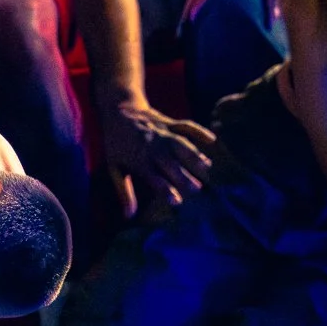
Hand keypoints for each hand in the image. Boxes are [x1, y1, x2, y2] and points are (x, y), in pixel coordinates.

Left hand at [99, 96, 215, 215]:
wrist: (117, 110)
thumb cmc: (116, 143)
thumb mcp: (114, 167)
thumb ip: (124, 191)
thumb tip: (129, 216)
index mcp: (138, 160)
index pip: (153, 178)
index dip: (165, 190)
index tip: (177, 202)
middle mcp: (151, 147)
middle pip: (170, 163)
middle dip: (183, 175)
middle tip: (197, 189)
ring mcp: (162, 133)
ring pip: (180, 144)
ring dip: (194, 155)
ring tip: (207, 168)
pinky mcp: (169, 122)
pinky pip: (185, 125)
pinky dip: (199, 130)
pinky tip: (212, 140)